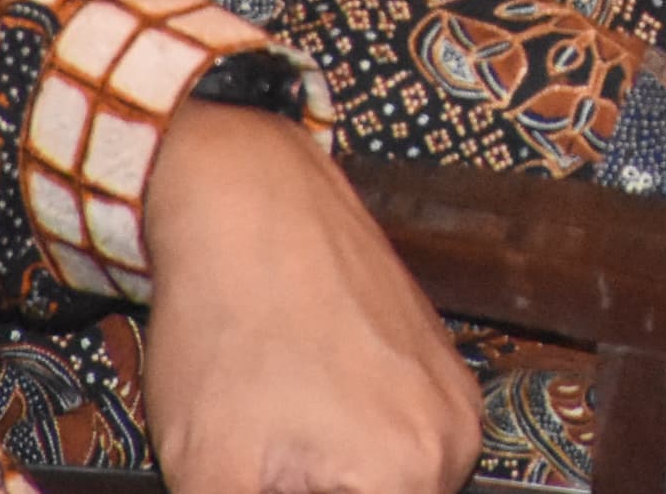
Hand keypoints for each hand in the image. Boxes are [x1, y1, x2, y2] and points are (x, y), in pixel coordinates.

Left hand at [135, 104, 478, 493]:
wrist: (251, 200)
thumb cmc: (226, 328)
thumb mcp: (209, 473)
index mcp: (409, 476)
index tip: (254, 474)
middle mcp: (456, 440)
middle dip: (305, 491)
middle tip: (251, 460)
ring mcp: (454, 398)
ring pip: (388, 489)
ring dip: (325, 483)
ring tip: (264, 443)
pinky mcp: (437, 367)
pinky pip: (399, 447)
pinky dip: (345, 457)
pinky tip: (286, 422)